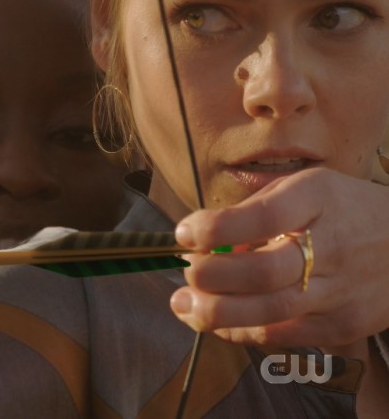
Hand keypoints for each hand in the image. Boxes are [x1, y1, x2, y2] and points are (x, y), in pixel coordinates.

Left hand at [170, 167, 388, 346]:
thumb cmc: (340, 210)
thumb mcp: (303, 190)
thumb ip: (253, 212)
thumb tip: (204, 246)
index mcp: (318, 198)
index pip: (263, 216)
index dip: (216, 229)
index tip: (183, 234)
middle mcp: (333, 245)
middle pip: (264, 272)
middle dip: (211, 278)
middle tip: (184, 275)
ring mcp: (341, 291)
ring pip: (270, 312)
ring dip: (216, 313)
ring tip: (184, 306)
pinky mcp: (343, 325)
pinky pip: (281, 336)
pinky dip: (240, 331)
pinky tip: (217, 321)